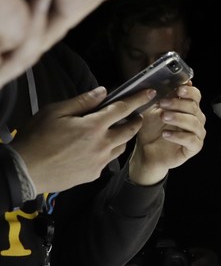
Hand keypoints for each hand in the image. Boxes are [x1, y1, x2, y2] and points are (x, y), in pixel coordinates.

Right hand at [10, 86, 155, 193]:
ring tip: (114, 130)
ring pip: (122, 146)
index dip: (138, 99)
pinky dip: (108, 151)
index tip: (150, 93)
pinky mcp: (94, 173)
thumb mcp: (55, 111)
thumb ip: (83, 101)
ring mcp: (100, 161)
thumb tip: (103, 92)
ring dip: (123, 136)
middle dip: (136, 120)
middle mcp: (102, 144)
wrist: (25, 170)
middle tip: (134, 114)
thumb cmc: (37, 138)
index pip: (124, 108)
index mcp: (94, 126)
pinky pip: (108, 160)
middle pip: (130, 129)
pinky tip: (97, 147)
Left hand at [128, 82, 206, 184]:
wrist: (146, 152)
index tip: (178, 89)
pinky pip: (192, 140)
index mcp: (188, 108)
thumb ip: (160, 97)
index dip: (189, 91)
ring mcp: (196, 134)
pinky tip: (166, 134)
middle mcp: (195, 120)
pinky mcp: (194, 148)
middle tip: (163, 103)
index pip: (196, 96)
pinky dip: (179, 136)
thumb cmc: (151, 130)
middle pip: (194, 108)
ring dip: (178, 118)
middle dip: (178, 104)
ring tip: (163, 117)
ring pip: (194, 123)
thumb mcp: (152, 110)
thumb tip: (164, 81)